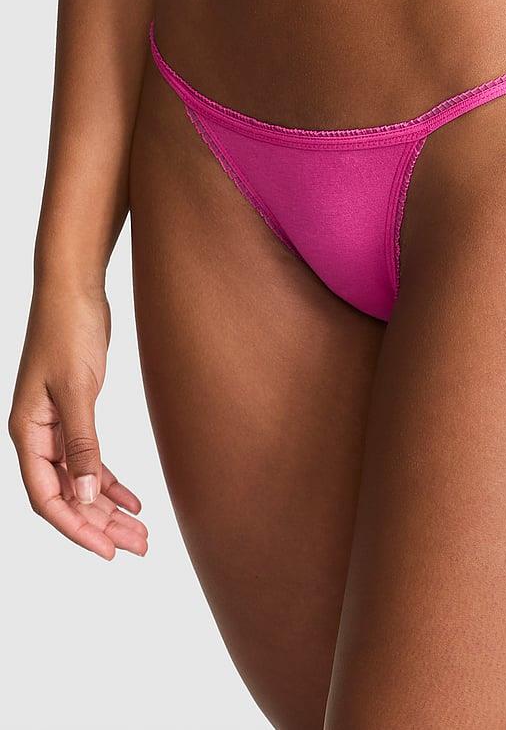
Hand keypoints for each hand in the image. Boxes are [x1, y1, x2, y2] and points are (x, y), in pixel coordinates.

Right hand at [9, 285, 147, 559]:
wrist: (74, 290)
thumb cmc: (68, 331)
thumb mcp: (78, 389)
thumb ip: (83, 443)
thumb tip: (87, 493)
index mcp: (28, 433)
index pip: (47, 498)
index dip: (76, 528)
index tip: (107, 552)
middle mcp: (38, 435)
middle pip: (67, 495)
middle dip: (100, 525)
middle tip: (137, 547)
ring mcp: (56, 426)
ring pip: (81, 480)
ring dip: (109, 507)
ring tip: (140, 532)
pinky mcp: (76, 413)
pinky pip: (91, 459)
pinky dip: (111, 480)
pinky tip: (133, 498)